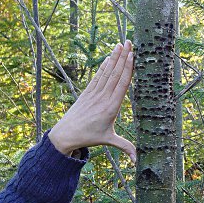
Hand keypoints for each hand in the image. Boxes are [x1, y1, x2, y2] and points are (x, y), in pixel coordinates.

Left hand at [48, 40, 135, 162]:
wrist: (65, 134)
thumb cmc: (89, 137)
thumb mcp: (108, 140)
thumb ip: (125, 147)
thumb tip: (138, 161)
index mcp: (111, 107)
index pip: (122, 83)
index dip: (128, 68)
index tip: (133, 54)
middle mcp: (103, 97)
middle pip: (115, 73)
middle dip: (123, 56)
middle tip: (130, 42)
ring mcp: (94, 93)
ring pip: (106, 72)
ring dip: (114, 57)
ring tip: (120, 44)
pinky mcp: (87, 92)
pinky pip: (97, 76)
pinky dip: (103, 66)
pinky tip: (108, 57)